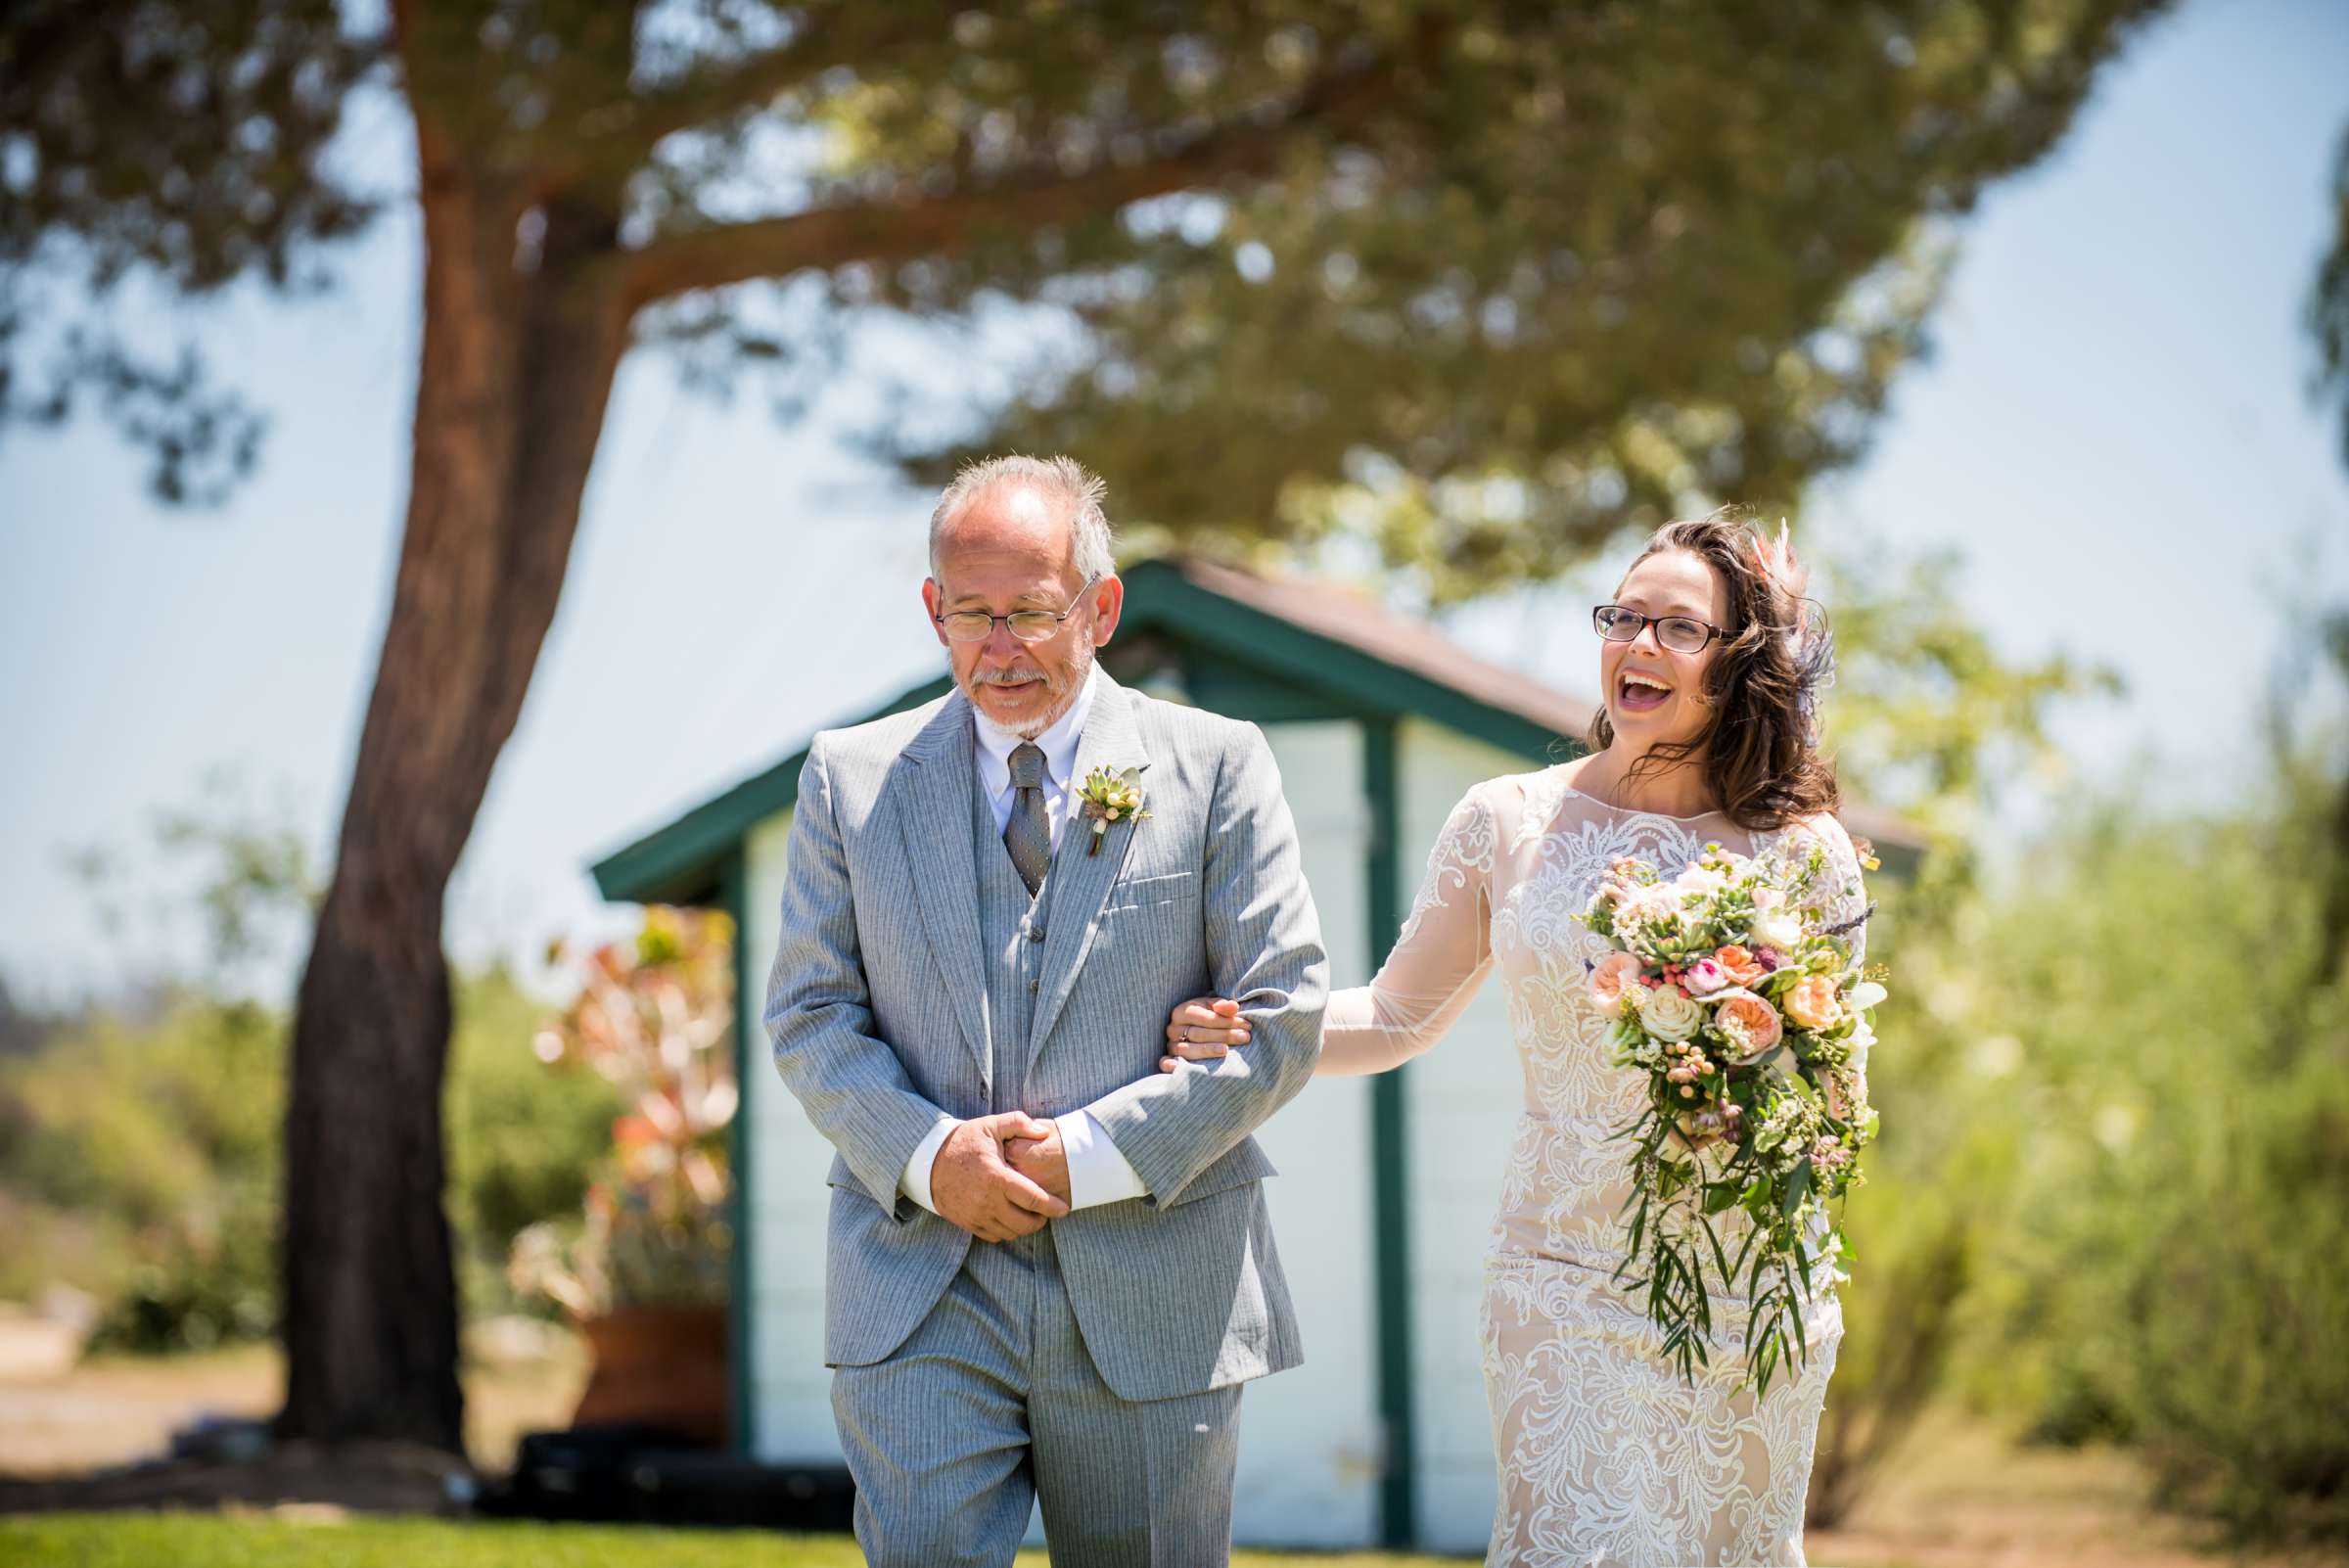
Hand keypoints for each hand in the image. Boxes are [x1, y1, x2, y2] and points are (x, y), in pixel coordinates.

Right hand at [930, 1112, 1068, 1240]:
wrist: (928, 1160)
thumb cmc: (963, 1142)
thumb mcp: (990, 1126)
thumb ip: (1019, 1123)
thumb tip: (1044, 1132)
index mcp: (998, 1178)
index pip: (1034, 1199)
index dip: (1053, 1207)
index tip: (1064, 1208)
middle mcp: (988, 1201)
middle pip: (1025, 1223)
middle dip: (1040, 1220)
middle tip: (1045, 1211)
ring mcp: (976, 1215)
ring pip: (1010, 1233)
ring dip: (1023, 1227)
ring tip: (1028, 1214)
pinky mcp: (967, 1223)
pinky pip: (993, 1236)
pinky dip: (1005, 1231)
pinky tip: (1008, 1218)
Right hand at [1159, 996, 1249, 1073]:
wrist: (1196, 1028)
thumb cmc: (1208, 1017)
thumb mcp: (1214, 1007)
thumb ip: (1224, 1006)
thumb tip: (1233, 1007)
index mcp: (1181, 1012)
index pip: (1205, 1018)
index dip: (1226, 1022)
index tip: (1246, 1025)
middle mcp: (1172, 1029)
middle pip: (1198, 1034)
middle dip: (1224, 1035)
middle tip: (1245, 1037)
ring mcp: (1170, 1045)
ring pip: (1188, 1050)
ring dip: (1209, 1051)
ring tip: (1227, 1051)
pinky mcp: (1169, 1059)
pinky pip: (1166, 1063)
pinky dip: (1171, 1066)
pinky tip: (1183, 1068)